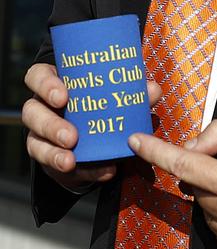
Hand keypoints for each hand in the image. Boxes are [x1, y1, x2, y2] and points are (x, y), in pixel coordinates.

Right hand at [23, 62, 160, 191]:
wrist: (98, 134)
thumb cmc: (102, 101)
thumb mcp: (115, 93)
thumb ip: (133, 90)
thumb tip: (152, 90)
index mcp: (55, 83)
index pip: (37, 77)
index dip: (45, 85)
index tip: (63, 96)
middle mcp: (42, 107)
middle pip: (32, 112)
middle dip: (50, 125)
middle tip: (72, 136)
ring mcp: (41, 134)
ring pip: (35, 143)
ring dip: (53, 154)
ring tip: (71, 161)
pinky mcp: (49, 159)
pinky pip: (56, 168)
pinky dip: (83, 172)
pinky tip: (102, 172)